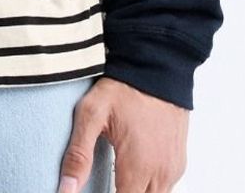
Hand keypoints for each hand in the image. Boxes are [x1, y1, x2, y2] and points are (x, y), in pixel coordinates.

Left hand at [57, 75, 188, 192]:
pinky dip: (149, 186)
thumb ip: (78, 155)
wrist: (158, 64)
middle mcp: (160, 173)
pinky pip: (166, 187)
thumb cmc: (125, 87)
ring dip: (136, 192)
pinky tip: (134, 173)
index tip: (98, 188)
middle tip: (108, 180)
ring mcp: (172, 168)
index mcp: (138, 167)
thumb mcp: (92, 114)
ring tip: (118, 177)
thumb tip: (65, 189)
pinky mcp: (179, 161)